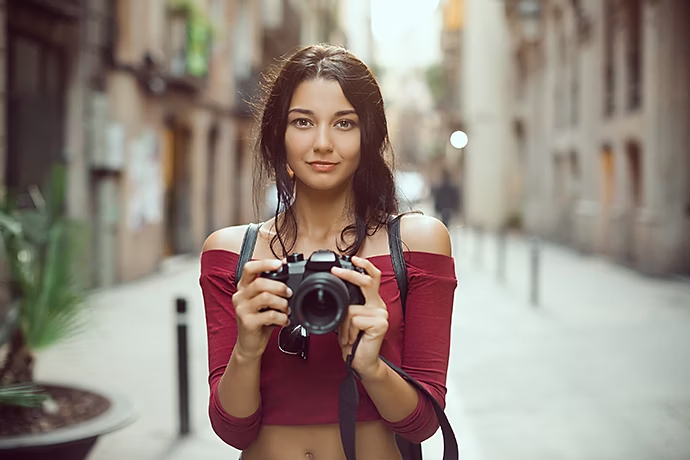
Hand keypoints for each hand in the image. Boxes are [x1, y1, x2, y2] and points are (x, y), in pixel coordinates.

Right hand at [232, 259, 292, 360]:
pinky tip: (284, 321)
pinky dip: (282, 317)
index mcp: (243, 287)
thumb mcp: (263, 301)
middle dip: (280, 287)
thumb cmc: (259, 320)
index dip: (265, 264)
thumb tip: (284, 265)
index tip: (280, 264)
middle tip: (289, 294)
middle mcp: (240, 296)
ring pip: (266, 297)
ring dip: (282, 303)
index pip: (249, 268)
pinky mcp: (247, 322)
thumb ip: (270, 285)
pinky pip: (269, 315)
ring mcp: (242, 309)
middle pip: (260, 282)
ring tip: (286, 310)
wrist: (249, 344)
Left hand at [331, 256, 387, 378]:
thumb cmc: (354, 341)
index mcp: (373, 302)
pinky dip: (348, 331)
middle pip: (367, 282)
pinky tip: (353, 339)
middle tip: (336, 271)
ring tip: (347, 336)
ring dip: (343, 325)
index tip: (353, 259)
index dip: (364, 266)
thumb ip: (347, 305)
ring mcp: (381, 314)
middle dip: (350, 274)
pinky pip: (354, 321)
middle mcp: (379, 306)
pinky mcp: (380, 324)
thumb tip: (335, 292)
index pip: (372, 278)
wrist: (362, 362)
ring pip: (352, 308)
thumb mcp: (347, 320)